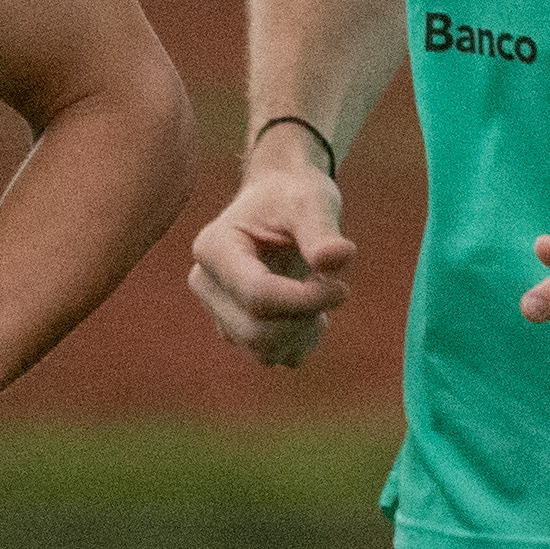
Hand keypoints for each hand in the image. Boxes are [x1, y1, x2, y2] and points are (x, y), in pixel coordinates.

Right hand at [188, 147, 353, 368]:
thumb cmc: (294, 195)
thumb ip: (323, 229)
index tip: (343, 287)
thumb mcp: (312, 200)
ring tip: (324, 295)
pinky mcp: (234, 325)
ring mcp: (217, 308)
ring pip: (261, 348)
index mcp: (214, 248)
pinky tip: (314, 313)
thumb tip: (339, 258)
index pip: (257, 294)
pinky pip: (268, 354)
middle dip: (304, 317)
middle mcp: (206, 283)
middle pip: (255, 330)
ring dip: (303, 332)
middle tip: (335, 288)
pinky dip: (299, 341)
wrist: (281, 199)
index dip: (305, 300)